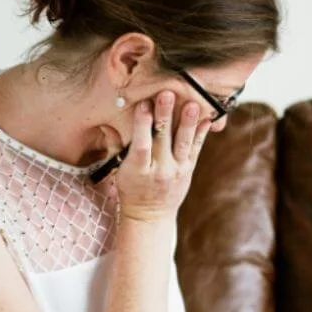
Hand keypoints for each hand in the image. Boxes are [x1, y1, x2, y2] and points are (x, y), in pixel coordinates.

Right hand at [115, 92, 210, 222]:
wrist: (151, 216)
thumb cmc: (131, 189)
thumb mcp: (119, 171)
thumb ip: (115, 147)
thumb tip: (104, 124)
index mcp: (137, 171)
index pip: (141, 146)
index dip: (142, 125)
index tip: (143, 105)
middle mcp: (159, 170)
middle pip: (162, 140)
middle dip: (165, 116)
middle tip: (168, 94)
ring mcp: (176, 171)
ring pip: (183, 144)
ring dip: (188, 123)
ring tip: (193, 104)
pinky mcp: (188, 171)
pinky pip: (196, 150)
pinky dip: (201, 134)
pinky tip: (206, 118)